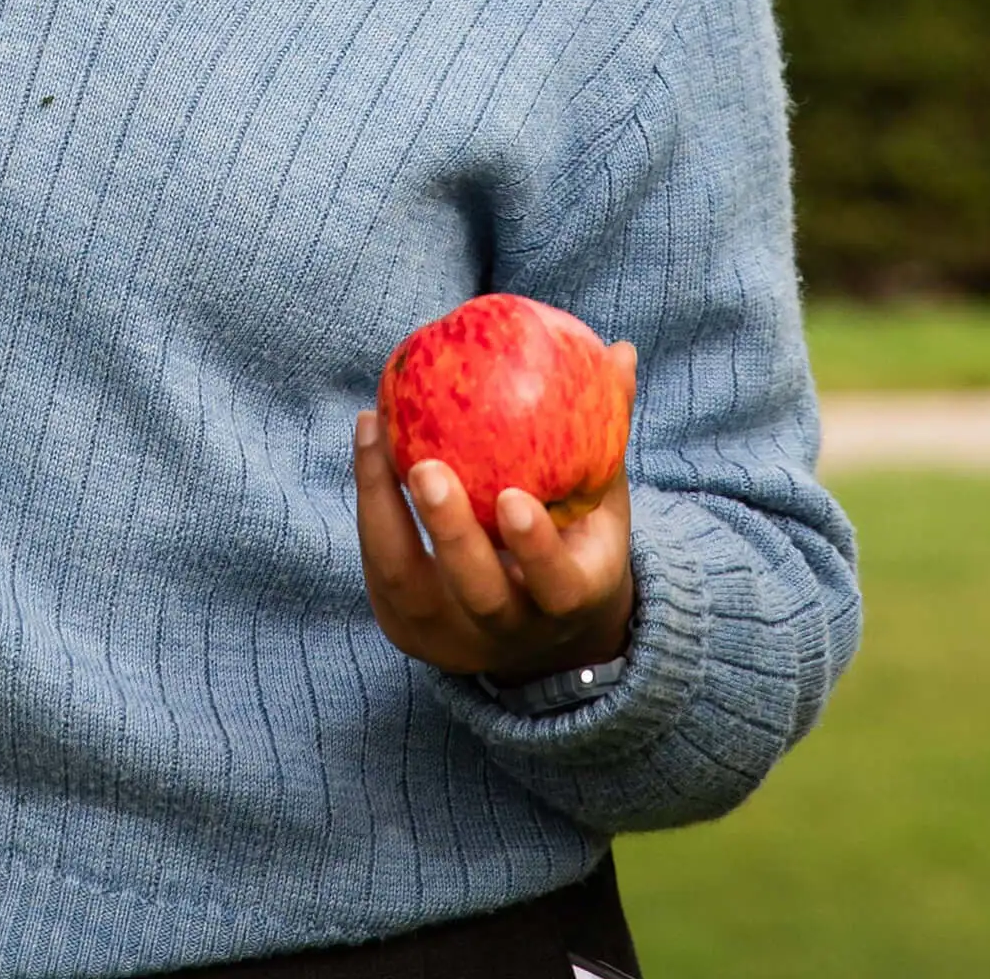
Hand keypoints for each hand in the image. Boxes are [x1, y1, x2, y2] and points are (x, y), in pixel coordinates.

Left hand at [352, 342, 637, 683]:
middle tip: (425, 467)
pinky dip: (370, 501)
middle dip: (450, 533)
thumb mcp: (602, 495)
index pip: (556, 589)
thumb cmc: (577, 537)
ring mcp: (452, 637)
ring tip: (374, 430)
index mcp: (569, 601)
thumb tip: (620, 351)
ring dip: (383, 505)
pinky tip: (368, 438)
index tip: (513, 498)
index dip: (535, 550)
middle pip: (477, 595)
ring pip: (406, 581)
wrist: (538, 629)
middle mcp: (510, 632)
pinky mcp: (404, 623)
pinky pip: (378, 564)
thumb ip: (609, 429)